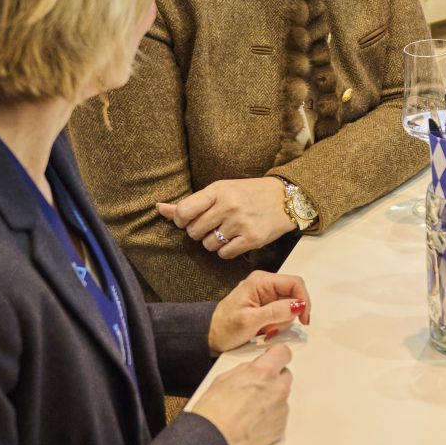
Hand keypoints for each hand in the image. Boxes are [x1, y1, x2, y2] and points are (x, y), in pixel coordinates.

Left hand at [158, 178, 291, 259]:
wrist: (285, 199)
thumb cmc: (248, 193)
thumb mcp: (221, 190)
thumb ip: (191, 203)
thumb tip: (160, 208)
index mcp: (218, 190)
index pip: (184, 212)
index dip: (181, 221)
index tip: (190, 220)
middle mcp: (229, 206)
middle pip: (194, 232)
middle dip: (200, 232)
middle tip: (214, 224)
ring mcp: (240, 223)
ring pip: (208, 245)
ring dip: (214, 242)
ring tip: (228, 231)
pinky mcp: (252, 239)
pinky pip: (224, 254)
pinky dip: (227, 250)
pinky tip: (237, 239)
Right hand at [187, 345, 291, 444]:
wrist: (212, 441)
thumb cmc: (213, 413)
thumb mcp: (224, 378)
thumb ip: (246, 369)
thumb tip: (255, 367)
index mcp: (263, 372)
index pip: (283, 352)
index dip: (276, 356)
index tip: (272, 359)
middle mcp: (277, 389)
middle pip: (285, 375)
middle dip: (272, 378)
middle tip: (255, 388)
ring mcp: (281, 409)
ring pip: (282, 396)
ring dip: (271, 398)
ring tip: (249, 408)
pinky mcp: (281, 426)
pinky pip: (280, 414)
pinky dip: (270, 416)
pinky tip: (252, 420)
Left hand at [208, 269, 312, 354]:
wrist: (209, 336)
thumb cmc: (223, 328)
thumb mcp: (249, 321)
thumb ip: (275, 312)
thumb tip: (298, 305)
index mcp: (261, 281)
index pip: (295, 282)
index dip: (303, 300)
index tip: (304, 318)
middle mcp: (265, 285)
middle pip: (294, 295)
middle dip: (288, 315)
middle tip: (273, 328)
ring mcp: (266, 296)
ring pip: (290, 307)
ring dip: (282, 322)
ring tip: (265, 330)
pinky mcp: (266, 306)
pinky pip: (282, 314)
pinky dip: (277, 325)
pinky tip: (265, 331)